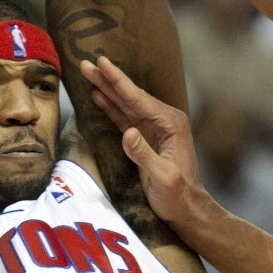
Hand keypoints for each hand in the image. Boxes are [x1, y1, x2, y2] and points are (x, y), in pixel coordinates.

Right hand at [79, 56, 207, 224]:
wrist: (187, 209)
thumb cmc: (178, 196)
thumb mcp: (163, 178)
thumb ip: (144, 154)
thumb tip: (127, 132)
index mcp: (171, 123)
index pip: (138, 98)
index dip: (118, 80)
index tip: (102, 62)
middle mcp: (164, 120)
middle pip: (130, 95)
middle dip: (107, 79)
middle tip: (86, 63)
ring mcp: (154, 127)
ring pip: (125, 103)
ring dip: (106, 89)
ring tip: (88, 73)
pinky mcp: (145, 137)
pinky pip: (124, 116)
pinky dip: (110, 105)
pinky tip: (98, 95)